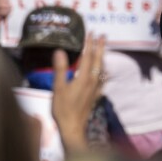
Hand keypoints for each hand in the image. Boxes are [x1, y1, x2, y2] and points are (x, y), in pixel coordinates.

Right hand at [51, 34, 106, 152]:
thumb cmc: (63, 108)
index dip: (90, 43)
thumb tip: (60, 50)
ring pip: (102, 69)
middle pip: (99, 60)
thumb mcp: (58, 88)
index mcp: (84, 77)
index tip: (92, 32)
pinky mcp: (96, 96)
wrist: (73, 128)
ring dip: (102, 57)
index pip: (88, 56)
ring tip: (103, 49)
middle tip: (103, 35)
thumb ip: (60, 69)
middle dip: (100, 47)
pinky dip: (103, 71)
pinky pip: (103, 79)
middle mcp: (93, 81)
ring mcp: (96, 89)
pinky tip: (103, 72)